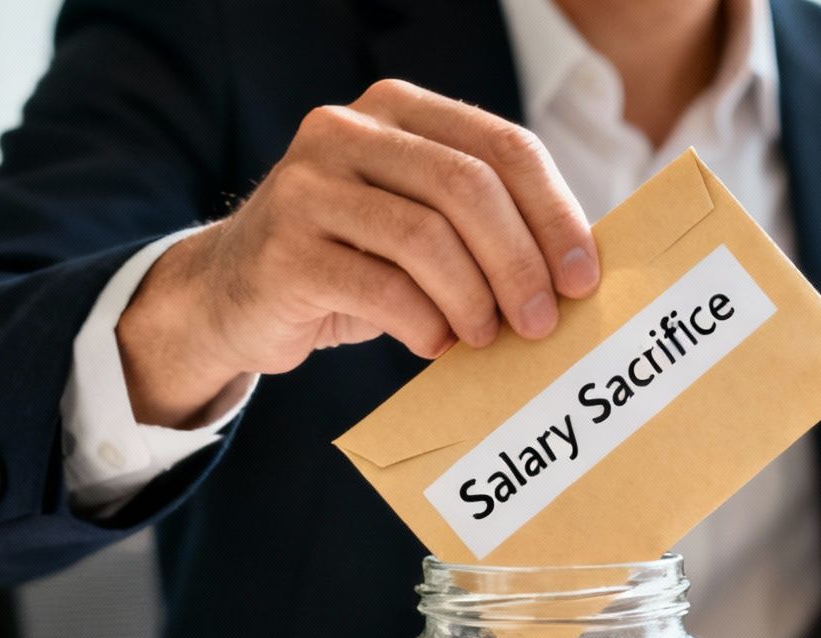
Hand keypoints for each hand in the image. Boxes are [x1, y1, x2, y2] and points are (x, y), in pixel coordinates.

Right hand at [116, 79, 600, 426]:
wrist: (236, 295)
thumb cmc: (355, 262)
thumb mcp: (420, 224)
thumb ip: (484, 224)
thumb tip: (578, 270)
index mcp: (398, 109)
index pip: (502, 146)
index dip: (555, 213)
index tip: (584, 278)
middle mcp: (346, 130)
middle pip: (468, 188)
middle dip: (520, 262)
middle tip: (543, 323)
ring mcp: (307, 185)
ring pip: (426, 238)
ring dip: (475, 299)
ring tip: (487, 337)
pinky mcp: (284, 250)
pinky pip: (381, 290)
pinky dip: (424, 325)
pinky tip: (435, 345)